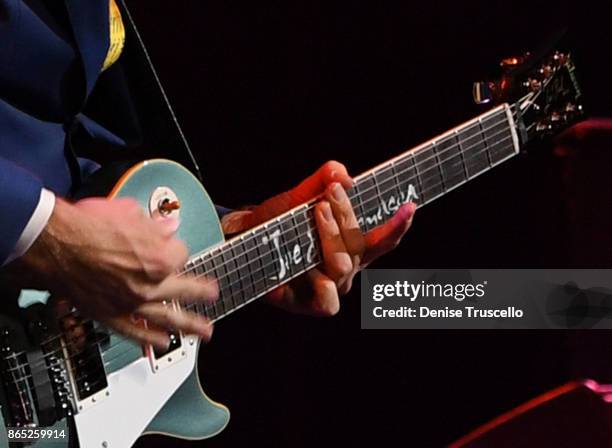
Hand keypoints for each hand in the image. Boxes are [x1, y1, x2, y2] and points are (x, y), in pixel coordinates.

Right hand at [10, 197, 215, 348]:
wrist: (52, 244)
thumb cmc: (86, 226)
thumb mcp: (129, 213)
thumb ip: (155, 225)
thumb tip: (169, 227)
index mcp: (158, 257)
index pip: (180, 255)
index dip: (173, 247)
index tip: (168, 244)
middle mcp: (148, 284)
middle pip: (184, 289)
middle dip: (201, 292)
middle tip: (212, 296)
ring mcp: (130, 302)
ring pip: (167, 317)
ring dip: (190, 325)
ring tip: (205, 332)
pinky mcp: (110, 315)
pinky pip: (135, 331)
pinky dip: (149, 338)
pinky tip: (162, 342)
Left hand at [222, 161, 415, 315]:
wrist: (244, 243)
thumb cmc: (278, 223)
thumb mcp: (300, 196)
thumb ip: (321, 180)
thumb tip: (341, 172)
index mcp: (352, 246)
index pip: (383, 239)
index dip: (398, 225)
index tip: (409, 205)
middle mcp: (347, 267)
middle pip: (360, 245)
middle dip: (347, 215)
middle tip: (331, 191)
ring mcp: (330, 286)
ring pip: (343, 265)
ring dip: (332, 237)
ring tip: (316, 211)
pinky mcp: (309, 303)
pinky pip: (327, 300)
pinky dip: (322, 284)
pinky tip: (311, 270)